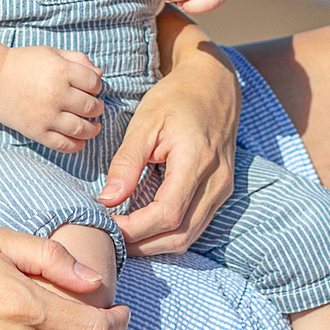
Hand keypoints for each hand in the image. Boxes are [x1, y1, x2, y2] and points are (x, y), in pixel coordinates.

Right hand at [0, 44, 103, 152]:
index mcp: (61, 71)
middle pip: (91, 106)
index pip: (94, 83)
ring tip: (94, 126)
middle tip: (94, 107)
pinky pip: (63, 144)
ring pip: (82, 129)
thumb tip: (100, 75)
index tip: (92, 88)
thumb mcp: (52, 53)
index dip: (97, 86)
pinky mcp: (37, 131)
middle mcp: (56, 94)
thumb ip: (78, 59)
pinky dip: (76, 145)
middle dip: (97, 108)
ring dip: (93, 129)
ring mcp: (46, 115)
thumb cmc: (24, 63)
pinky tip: (81, 141)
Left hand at [98, 38, 239, 256]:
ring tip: (123, 235)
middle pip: (180, 235)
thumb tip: (108, 200)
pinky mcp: (221, 192)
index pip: (167, 213)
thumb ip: (126, 162)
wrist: (213, 84)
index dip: (135, 228)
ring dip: (155, 245)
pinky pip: (196, 226)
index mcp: (197, 160)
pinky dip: (169, 234)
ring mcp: (223, 189)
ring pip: (190, 236)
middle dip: (142, 244)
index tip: (106, 224)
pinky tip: (144, 227)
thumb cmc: (176, 98)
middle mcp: (217, 181)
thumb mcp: (145, 123)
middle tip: (109, 238)